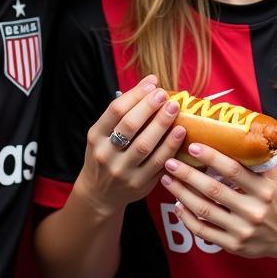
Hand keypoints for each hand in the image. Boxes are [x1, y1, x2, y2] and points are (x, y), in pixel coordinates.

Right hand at [76, 77, 185, 213]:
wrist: (100, 194)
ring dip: (162, 124)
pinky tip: (180, 131)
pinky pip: (158, 162)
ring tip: (174, 108)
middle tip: (164, 94)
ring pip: (145, 145)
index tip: (152, 84)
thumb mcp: (104, 133)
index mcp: (96, 136)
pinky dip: (170, 145)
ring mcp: (122, 170)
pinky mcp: (139, 184)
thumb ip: (125, 110)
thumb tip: (150, 83)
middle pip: (130, 126)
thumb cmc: (106, 154)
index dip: (135, 95)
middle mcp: (106, 154)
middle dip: (149, 107)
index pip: (115, 111)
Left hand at [160, 143, 276, 258]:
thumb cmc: (276, 197)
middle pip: (213, 190)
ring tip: (167, 179)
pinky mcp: (233, 245)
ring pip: (204, 211)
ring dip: (181, 194)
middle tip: (170, 162)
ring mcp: (242, 230)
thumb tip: (239, 130)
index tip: (193, 146)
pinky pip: (203, 231)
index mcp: (264, 189)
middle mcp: (253, 210)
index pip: (233, 170)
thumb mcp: (275, 175)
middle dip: (188, 175)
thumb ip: (259, 156)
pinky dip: (187, 218)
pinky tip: (177, 204)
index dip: (212, 157)